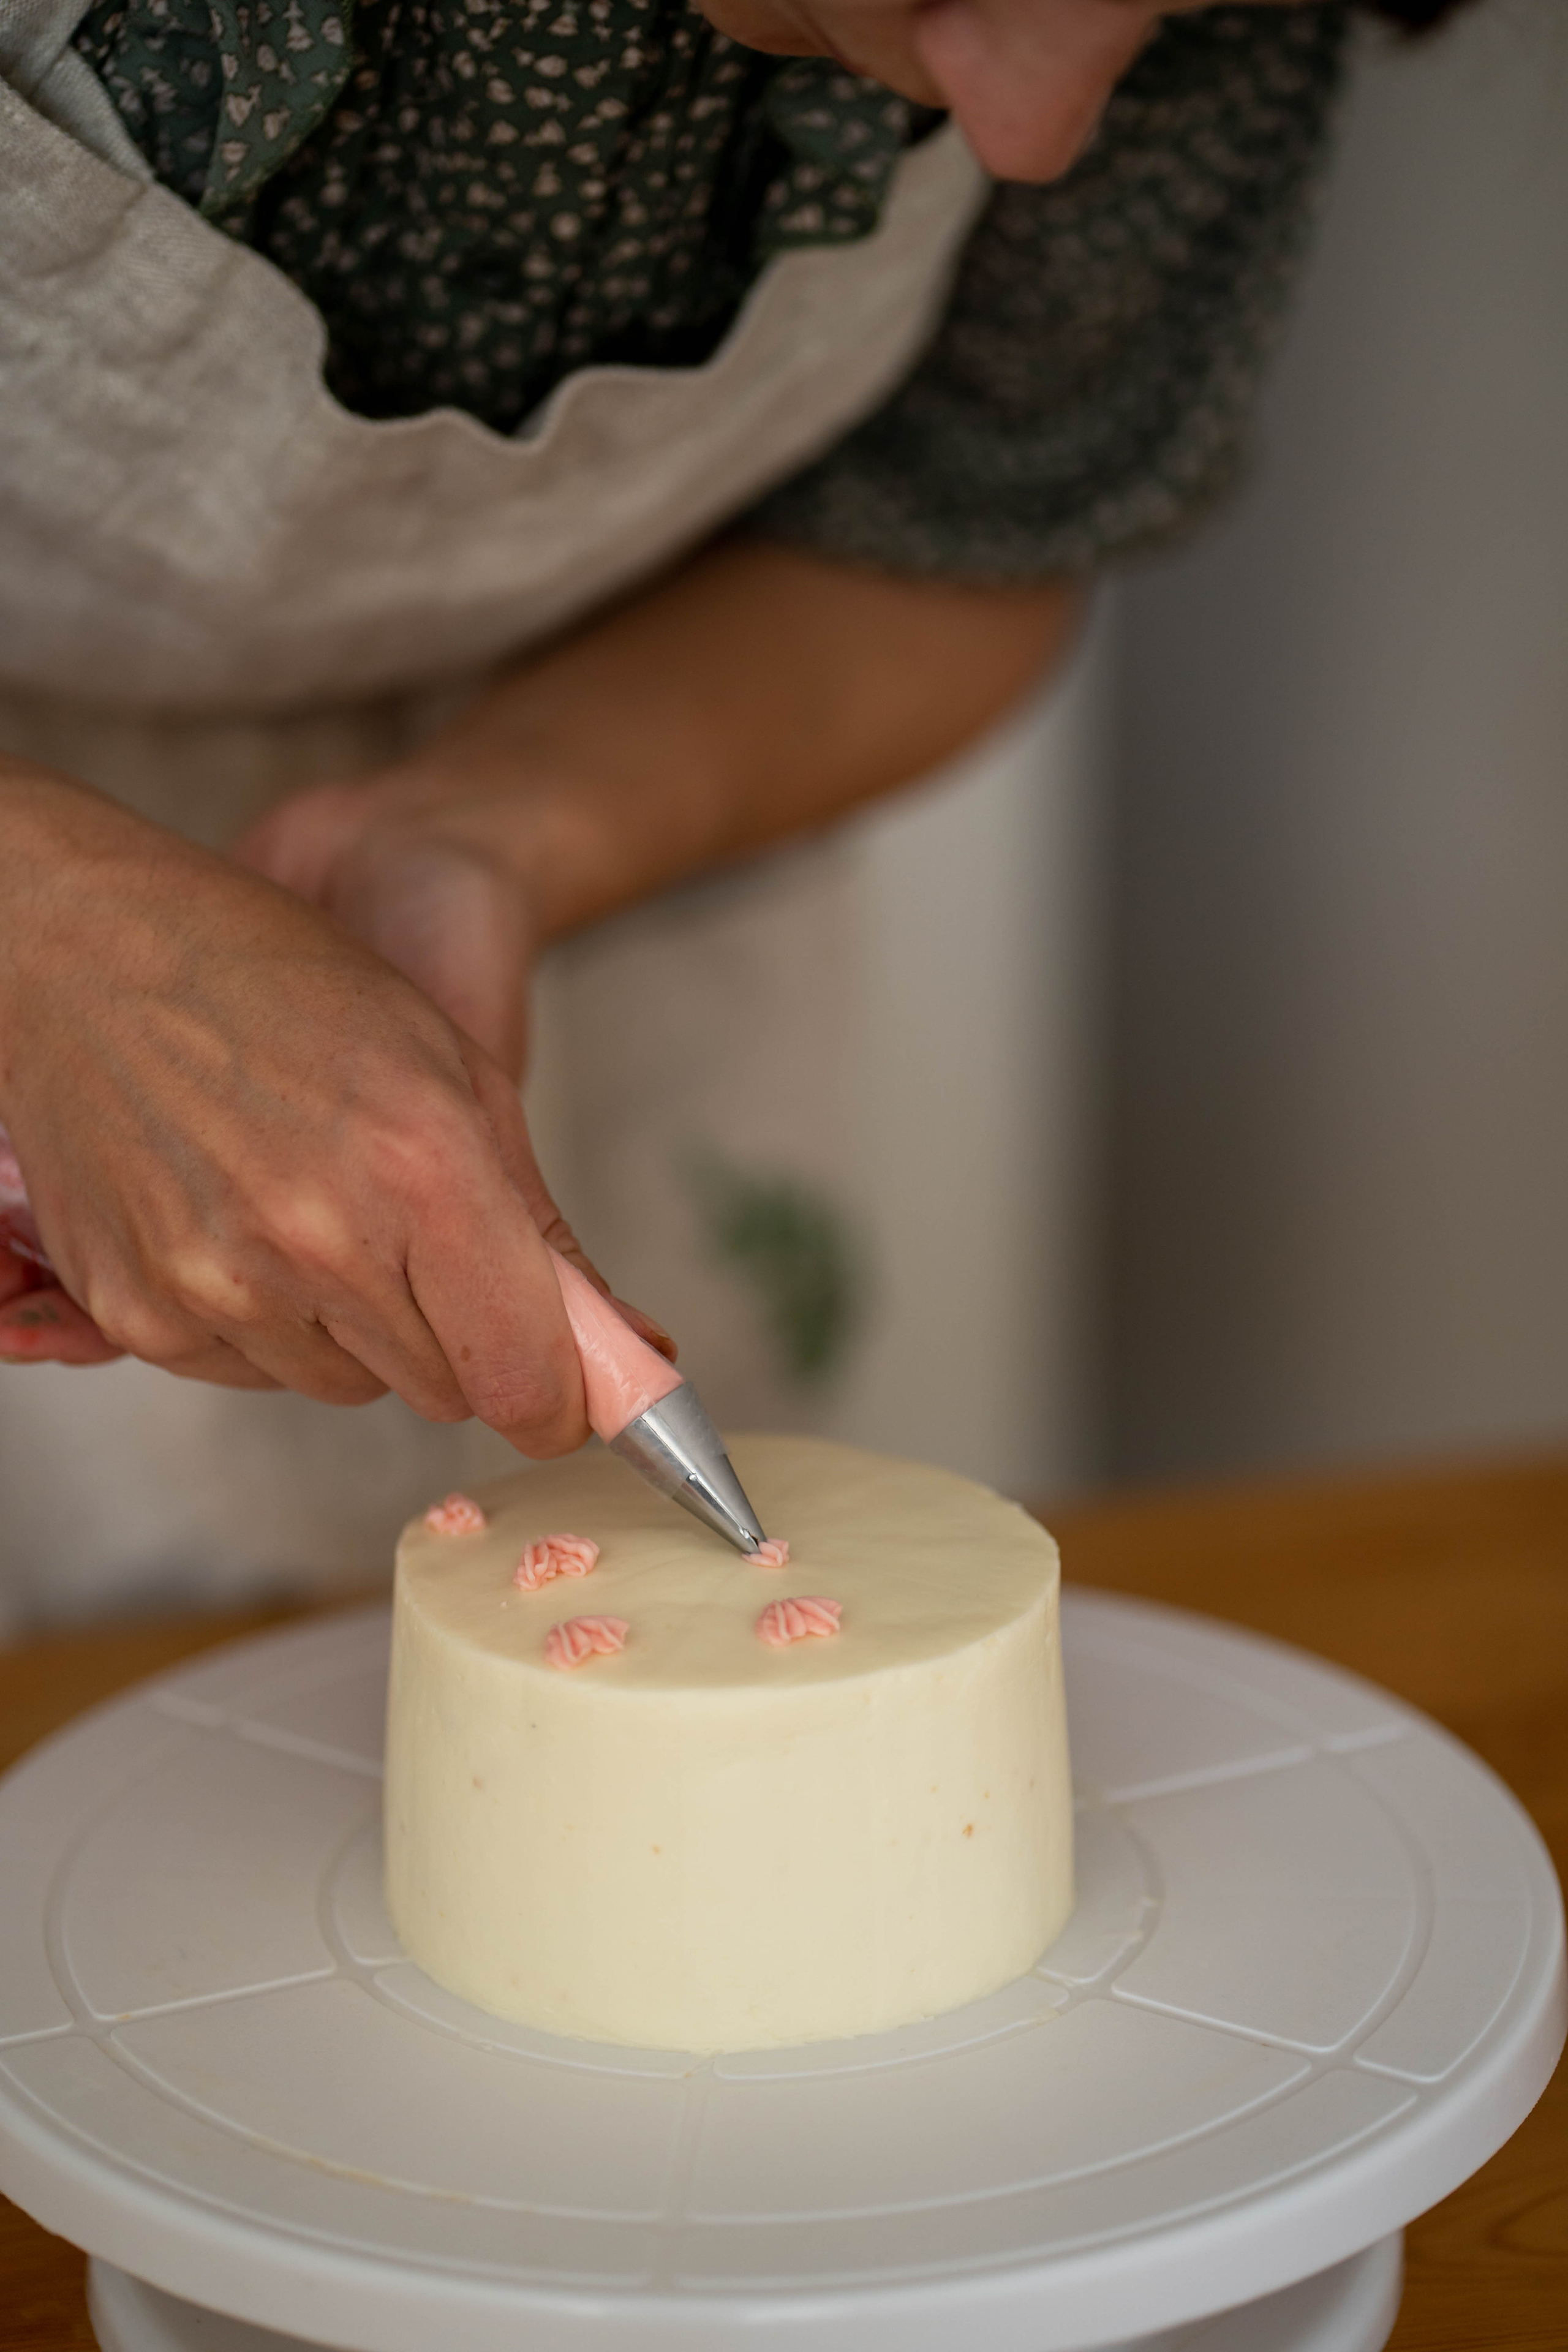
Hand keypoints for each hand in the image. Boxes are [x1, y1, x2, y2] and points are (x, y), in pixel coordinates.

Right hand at [0, 759, 591, 1448]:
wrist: (90, 948)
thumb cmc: (288, 984)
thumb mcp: (453, 1070)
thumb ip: (539, 1228)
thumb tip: (631, 1356)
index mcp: (421, 1166)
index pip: (522, 1375)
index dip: (558, 1401)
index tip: (563, 1394)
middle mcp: (318, 1237)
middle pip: (441, 1389)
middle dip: (453, 1333)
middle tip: (412, 1234)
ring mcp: (217, 1280)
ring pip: (345, 1385)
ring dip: (354, 1326)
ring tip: (315, 1205)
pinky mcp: (138, 1308)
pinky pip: (249, 1371)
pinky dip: (264, 1320)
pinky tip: (241, 1221)